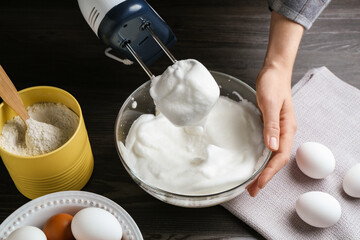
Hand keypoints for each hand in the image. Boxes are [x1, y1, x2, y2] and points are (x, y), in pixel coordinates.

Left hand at [246, 65, 296, 196]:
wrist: (274, 71)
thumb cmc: (273, 84)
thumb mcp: (270, 103)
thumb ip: (272, 124)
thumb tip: (272, 147)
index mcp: (287, 129)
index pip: (280, 156)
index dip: (269, 172)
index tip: (258, 184)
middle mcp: (284, 132)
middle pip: (276, 160)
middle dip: (265, 176)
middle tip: (252, 190)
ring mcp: (278, 130)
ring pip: (271, 155)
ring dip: (262, 169)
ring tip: (251, 181)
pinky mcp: (270, 126)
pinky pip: (266, 147)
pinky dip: (260, 157)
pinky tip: (252, 161)